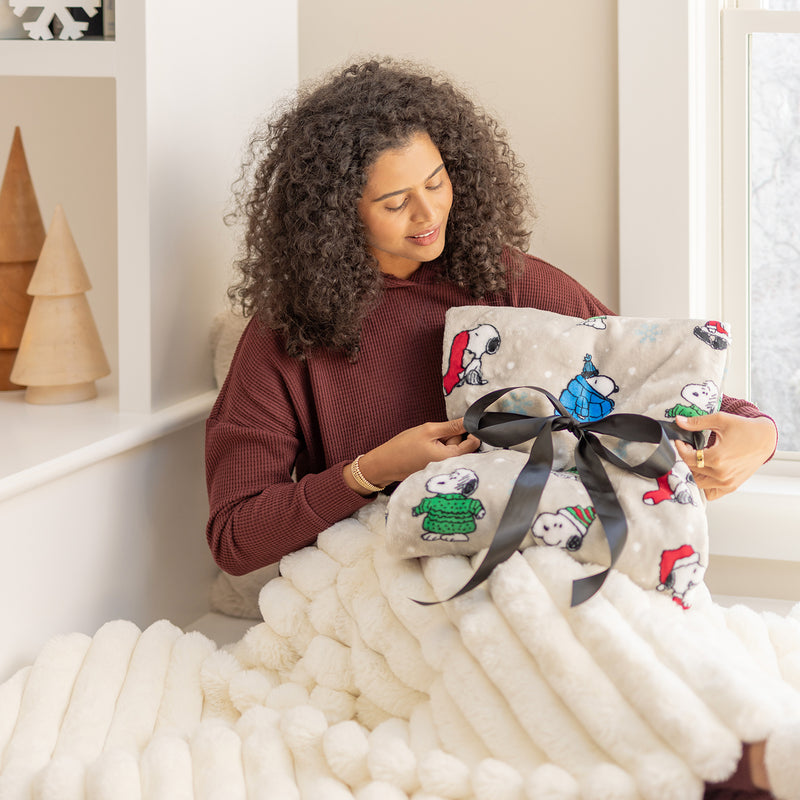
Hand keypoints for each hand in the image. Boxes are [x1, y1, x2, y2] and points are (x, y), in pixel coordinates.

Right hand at [344, 418, 480, 494]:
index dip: (472, 431)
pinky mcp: (435, 469)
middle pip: (462, 446)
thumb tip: (470, 421)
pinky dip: (438, 448)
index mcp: (450, 458)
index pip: (473, 444)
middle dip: (453, 436)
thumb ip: (452, 427)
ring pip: (452, 449)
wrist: (384, 464)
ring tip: (428, 441)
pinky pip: (443, 455)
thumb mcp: (429, 431)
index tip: (463, 422)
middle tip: (436, 433)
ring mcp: (442, 469)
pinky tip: (425, 448)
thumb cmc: (404, 447)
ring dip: (445, 442)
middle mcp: (449, 467)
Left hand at [673, 412, 776, 499]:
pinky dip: (704, 485)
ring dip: (693, 472)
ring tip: (697, 459)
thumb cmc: (745, 429)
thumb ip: (697, 422)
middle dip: (686, 458)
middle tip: (688, 448)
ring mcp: (727, 483)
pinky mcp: (731, 487)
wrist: (765, 439)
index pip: (687, 458)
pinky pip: (710, 493)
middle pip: (691, 470)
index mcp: (717, 458)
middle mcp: (721, 474)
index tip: (680, 441)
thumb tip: (679, 421)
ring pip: (698, 483)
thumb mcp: (720, 420)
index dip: (680, 448)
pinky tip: (705, 471)